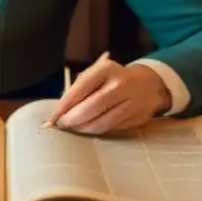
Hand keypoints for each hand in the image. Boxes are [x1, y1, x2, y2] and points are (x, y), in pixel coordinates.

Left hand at [45, 57, 171, 135]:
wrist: (149, 84)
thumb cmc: (113, 79)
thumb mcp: (97, 74)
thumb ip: (79, 89)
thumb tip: (58, 112)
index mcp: (106, 69)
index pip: (80, 89)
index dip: (64, 106)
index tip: (52, 118)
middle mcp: (120, 84)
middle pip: (91, 108)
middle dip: (72, 120)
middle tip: (62, 126)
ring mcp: (131, 102)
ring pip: (101, 123)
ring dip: (83, 129)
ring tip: (74, 128)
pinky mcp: (137, 118)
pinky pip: (112, 129)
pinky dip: (97, 131)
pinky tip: (89, 129)